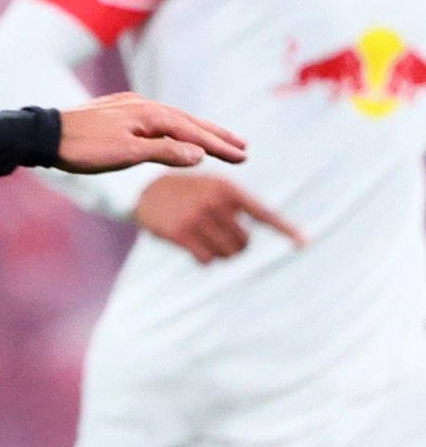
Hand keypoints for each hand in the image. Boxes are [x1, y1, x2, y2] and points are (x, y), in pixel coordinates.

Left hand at [54, 95, 247, 174]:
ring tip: (217, 142)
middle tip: (244, 147)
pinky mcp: (117, 113)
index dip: (219, 145)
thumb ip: (163, 152)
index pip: (193, 132)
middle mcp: (144, 106)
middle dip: (216, 136)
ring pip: (172, 120)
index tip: (242, 156)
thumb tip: (199, 155)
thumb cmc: (82, 148)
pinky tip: (175, 134)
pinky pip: (156, 121)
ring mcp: (130, 107)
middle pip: (188, 122)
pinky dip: (174, 129)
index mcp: (150, 115)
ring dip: (197, 131)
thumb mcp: (124, 154)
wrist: (41, 134)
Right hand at [132, 169, 304, 262]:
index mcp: (229, 189)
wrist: (143, 188)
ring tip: (209, 242)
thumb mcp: (214, 187)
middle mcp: (215, 203)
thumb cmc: (188, 190)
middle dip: (237, 245)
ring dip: (221, 254)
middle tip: (224, 238)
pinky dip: (205, 259)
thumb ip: (239, 206)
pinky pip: (205, 259)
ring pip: (226, 253)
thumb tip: (258, 240)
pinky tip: (196, 251)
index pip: (264, 214)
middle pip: (245, 242)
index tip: (303, 244)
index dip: (285, 230)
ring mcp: (196, 218)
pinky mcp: (179, 233)